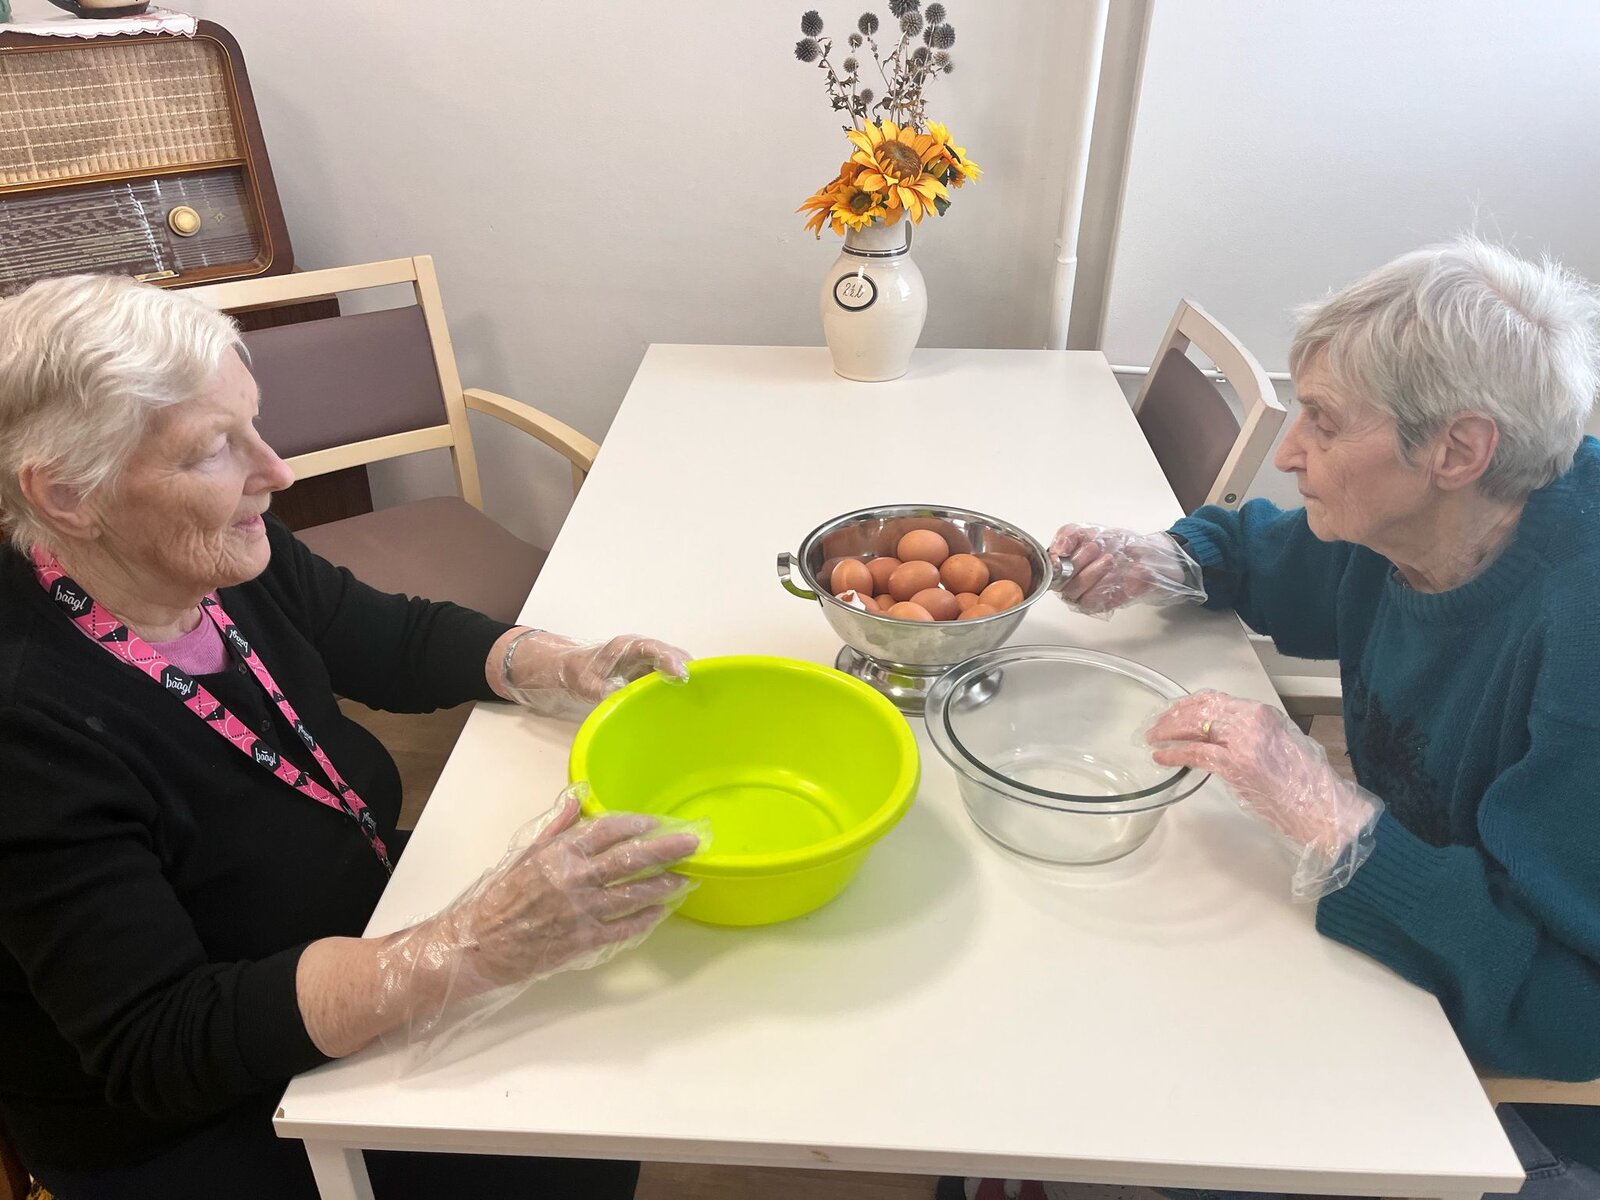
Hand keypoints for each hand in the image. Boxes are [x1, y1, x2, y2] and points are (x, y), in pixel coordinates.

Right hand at [414, 787, 697, 989]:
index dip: (635, 824)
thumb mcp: (522, 854)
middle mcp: (574, 879)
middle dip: (666, 849)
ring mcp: (581, 911)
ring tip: (685, 878)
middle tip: (692, 843)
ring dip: (663, 885)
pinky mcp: (583, 940)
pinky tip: (661, 911)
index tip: (654, 822)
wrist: (478, 945)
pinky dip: (645, 919)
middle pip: (630, 859)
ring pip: (633, 894)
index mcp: (558, 853)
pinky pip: (623, 927)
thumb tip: (578, 801)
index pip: (606, 830)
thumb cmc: (498, 899)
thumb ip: (555, 829)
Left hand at [500, 631, 690, 717]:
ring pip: (672, 667)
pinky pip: (666, 679)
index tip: (684, 674)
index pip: (654, 649)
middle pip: (671, 655)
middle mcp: (640, 652)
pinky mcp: (645, 675)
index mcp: (626, 647)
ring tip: (703, 697)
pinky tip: (684, 704)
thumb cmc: (572, 671)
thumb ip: (603, 691)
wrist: (563, 669)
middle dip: (689, 669)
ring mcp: (645, 663)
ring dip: (686, 679)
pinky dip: (676, 688)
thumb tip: (623, 704)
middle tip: (706, 687)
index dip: (671, 660)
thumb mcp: (584, 683)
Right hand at [1049, 525, 1204, 616]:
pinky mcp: (1098, 605)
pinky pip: (1091, 601)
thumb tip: (1056, 550)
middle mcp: (1068, 583)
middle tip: (1094, 548)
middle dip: (1078, 562)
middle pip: (1060, 582)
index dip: (1054, 563)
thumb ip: (1068, 535)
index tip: (1064, 554)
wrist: (1144, 555)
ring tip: (1108, 559)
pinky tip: (1113, 573)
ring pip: (1075, 592)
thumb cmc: (1116, 545)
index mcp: (1061, 565)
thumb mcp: (1088, 530)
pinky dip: (1102, 586)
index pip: (1048, 569)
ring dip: (1092, 573)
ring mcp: (1083, 596)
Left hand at [1145, 691, 1382, 899]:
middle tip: (1154, 727)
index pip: (1214, 700)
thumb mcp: (1279, 746)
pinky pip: (1196, 753)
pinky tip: (1161, 757)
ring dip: (1167, 732)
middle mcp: (1252, 720)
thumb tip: (1220, 737)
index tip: (1171, 713)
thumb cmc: (1306, 786)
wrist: (1324, 810)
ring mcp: (1244, 741)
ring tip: (1152, 740)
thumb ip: (1250, 736)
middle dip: (1171, 716)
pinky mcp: (1237, 765)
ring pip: (1194, 726)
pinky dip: (1174, 753)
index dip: (1187, 705)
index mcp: (1262, 714)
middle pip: (1200, 709)